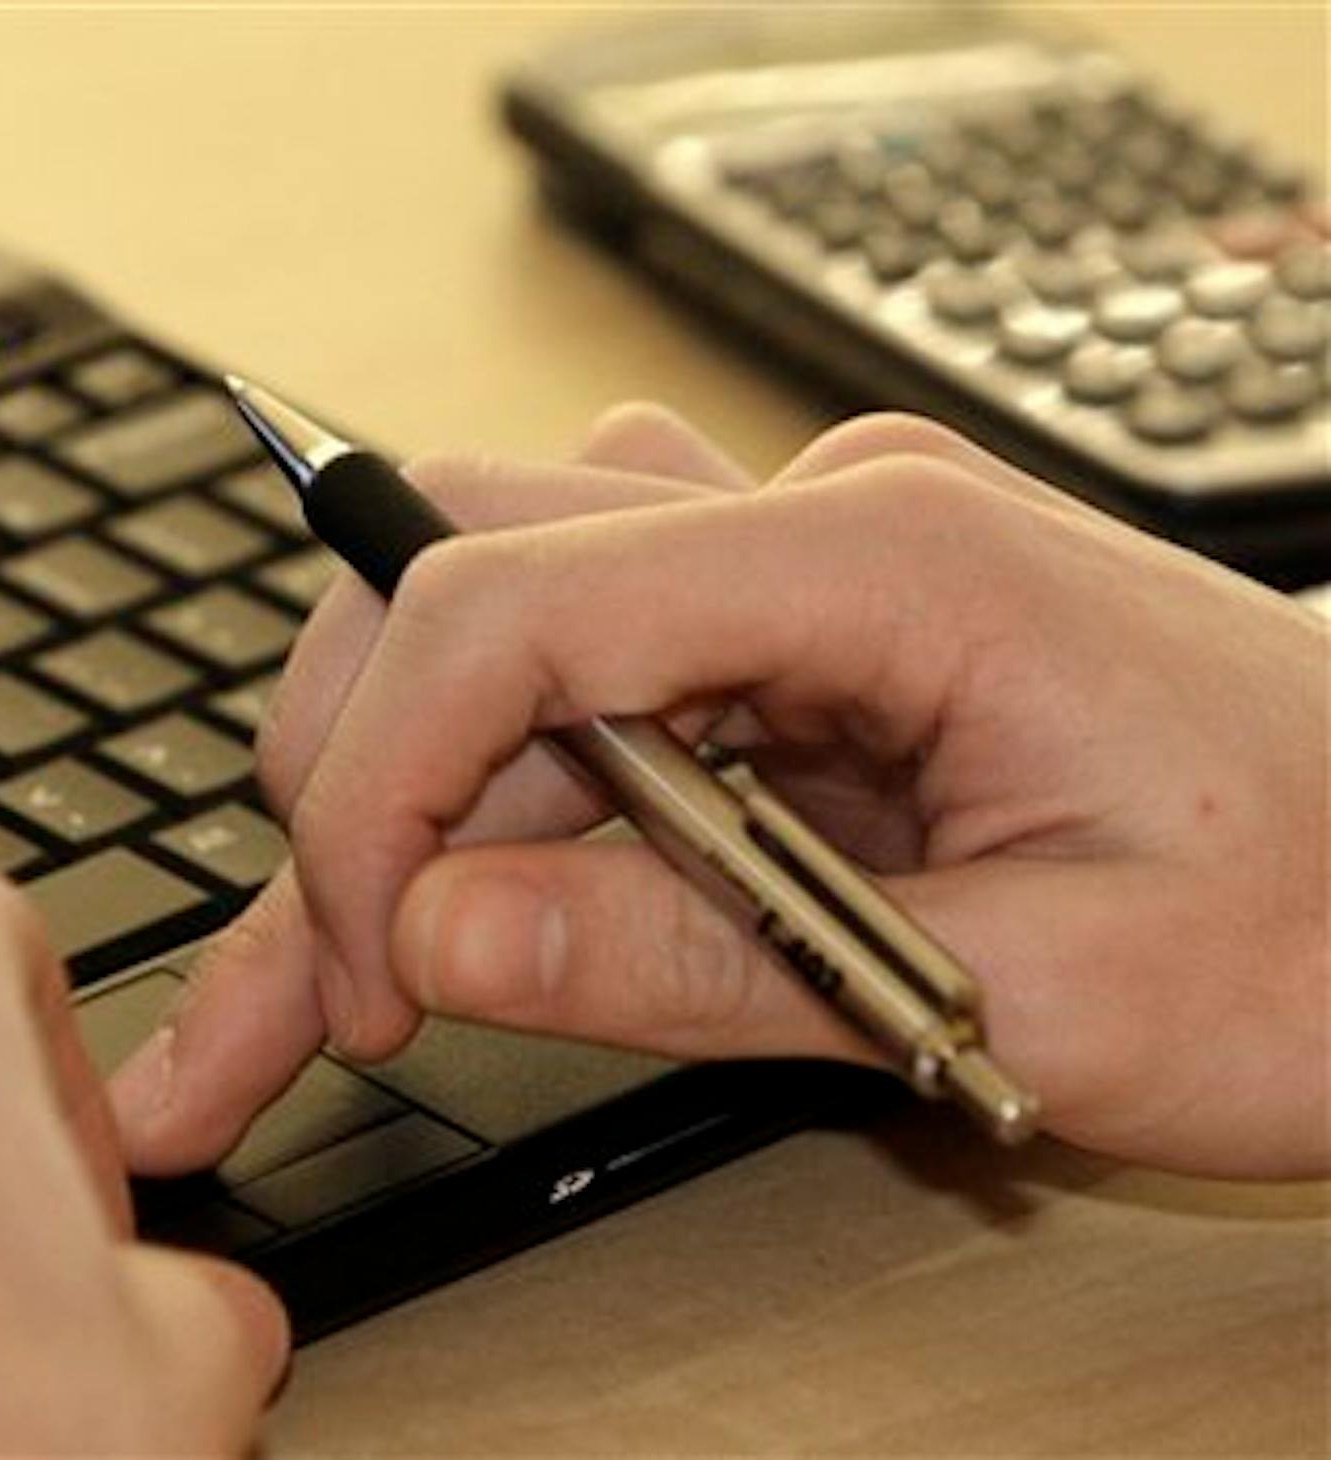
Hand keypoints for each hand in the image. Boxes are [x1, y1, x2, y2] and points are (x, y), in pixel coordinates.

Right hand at [110, 408, 1329, 1179]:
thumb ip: (705, 961)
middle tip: (344, 979)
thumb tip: (439, 937)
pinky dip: (510, 797)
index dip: (385, 779)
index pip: (518, 596)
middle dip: (359, 770)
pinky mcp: (792, 637)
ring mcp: (801, 566)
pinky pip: (586, 676)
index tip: (362, 962)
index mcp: (890, 553)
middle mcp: (821, 518)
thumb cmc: (1319, 933)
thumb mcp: (1026, 993)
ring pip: (499, 615)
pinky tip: (514, 906)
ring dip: (421, 786)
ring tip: (398, 971)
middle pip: (464, 564)